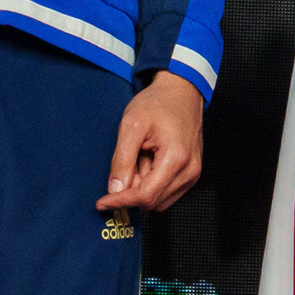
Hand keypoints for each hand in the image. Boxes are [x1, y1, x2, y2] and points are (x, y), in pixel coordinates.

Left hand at [97, 71, 206, 213]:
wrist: (182, 92)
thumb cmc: (158, 104)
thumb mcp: (131, 125)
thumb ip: (122, 160)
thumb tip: (115, 190)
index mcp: (176, 158)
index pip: (145, 195)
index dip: (121, 201)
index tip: (101, 202)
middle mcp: (189, 170)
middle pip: (152, 200)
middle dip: (132, 189)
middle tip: (127, 162)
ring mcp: (193, 173)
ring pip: (159, 200)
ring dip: (143, 187)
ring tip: (141, 158)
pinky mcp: (192, 173)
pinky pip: (167, 193)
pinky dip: (153, 184)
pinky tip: (149, 163)